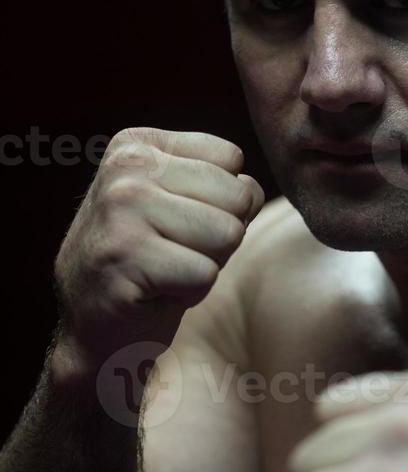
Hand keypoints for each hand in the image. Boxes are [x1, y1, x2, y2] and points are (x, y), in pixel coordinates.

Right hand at [53, 127, 263, 362]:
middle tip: (172, 253)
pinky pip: (205, 273)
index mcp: (137, 145)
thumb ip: (226, 187)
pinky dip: (190, 294)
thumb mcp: (185, 207)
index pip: (232, 158)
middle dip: (219, 236)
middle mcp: (125, 166)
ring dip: (206, 266)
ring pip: (228, 234)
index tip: (176, 224)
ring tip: (164, 271)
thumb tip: (252, 192)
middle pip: (237, 196)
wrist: (91, 326)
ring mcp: (121, 208)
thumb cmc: (152, 263)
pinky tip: (154, 293)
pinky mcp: (124, 256)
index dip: (221, 202)